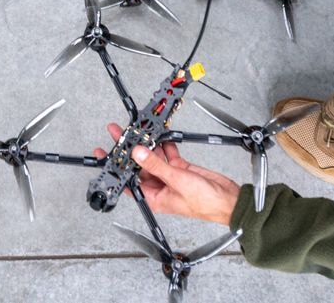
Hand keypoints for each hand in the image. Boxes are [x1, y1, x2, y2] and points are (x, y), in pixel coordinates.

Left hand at [94, 123, 239, 225]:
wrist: (229, 200)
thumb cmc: (206, 204)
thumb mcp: (177, 181)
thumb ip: (156, 166)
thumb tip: (137, 153)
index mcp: (154, 197)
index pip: (128, 181)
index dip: (115, 167)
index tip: (104, 154)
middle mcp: (159, 187)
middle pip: (138, 165)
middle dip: (129, 149)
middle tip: (118, 133)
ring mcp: (170, 177)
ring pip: (153, 157)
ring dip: (146, 144)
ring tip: (137, 129)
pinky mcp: (180, 168)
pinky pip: (168, 154)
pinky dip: (164, 144)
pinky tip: (159, 135)